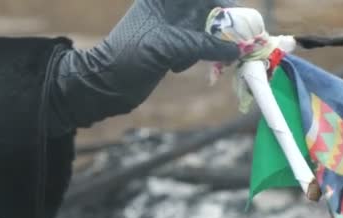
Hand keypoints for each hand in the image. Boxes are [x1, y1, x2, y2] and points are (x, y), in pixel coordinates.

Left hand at [51, 0, 238, 131]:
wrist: (107, 84)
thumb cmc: (130, 57)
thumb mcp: (168, 46)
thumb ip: (203, 45)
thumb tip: (235, 49)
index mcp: (163, 0)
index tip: (235, 12)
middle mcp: (169, 11)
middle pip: (207, 10)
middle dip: (220, 25)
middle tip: (233, 40)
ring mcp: (171, 31)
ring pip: (205, 31)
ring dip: (208, 46)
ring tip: (191, 59)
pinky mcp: (173, 50)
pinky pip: (197, 49)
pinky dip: (196, 58)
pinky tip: (176, 68)